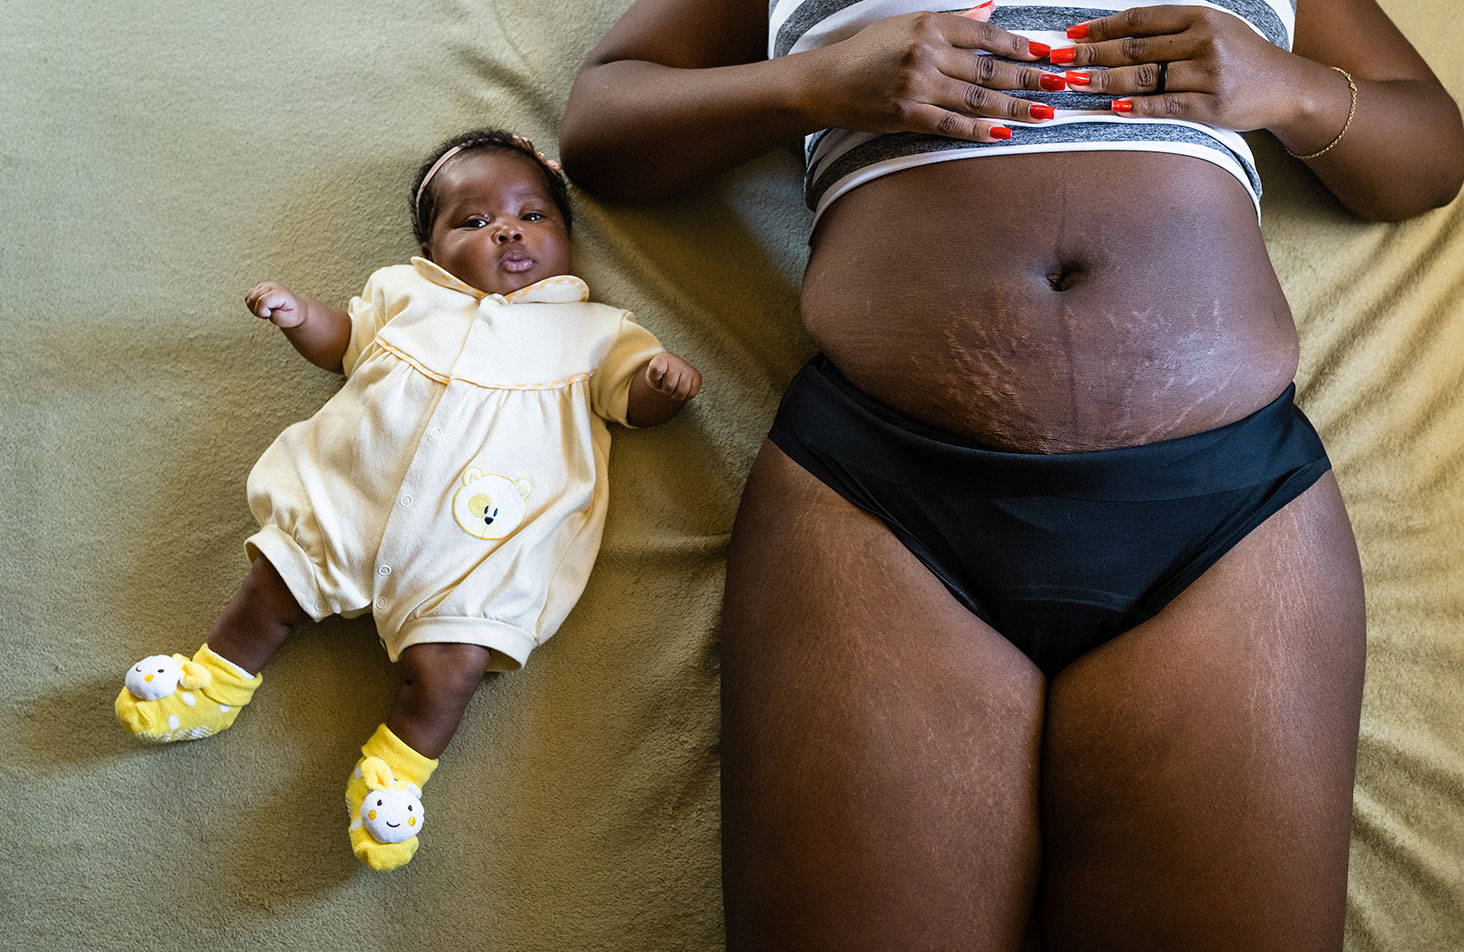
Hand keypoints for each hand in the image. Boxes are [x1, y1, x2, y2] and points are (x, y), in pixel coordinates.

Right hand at [244, 281, 306, 328]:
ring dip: (254, 309)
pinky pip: (247, 298)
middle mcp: (270, 286)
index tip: (269, 315)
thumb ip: (279, 318)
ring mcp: (263, 285)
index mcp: (279, 293)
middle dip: (258, 311)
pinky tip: (262, 308)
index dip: (262, 312)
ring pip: (248, 299)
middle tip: (269, 314)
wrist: (295, 308)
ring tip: (267, 311)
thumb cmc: (293, 314)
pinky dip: (252, 305)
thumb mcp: (290, 319)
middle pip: (253, 299)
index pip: (262, 301)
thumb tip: (269, 313)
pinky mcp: (258, 288)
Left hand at [644, 353, 701, 401]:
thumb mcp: (651, 377)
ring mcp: (687, 368)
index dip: (656, 375)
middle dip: (666, 390)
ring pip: (681, 392)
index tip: (657, 375)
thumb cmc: (660, 375)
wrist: (671, 369)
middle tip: (665, 385)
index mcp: (661, 359)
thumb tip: (669, 383)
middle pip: (669, 386)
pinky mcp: (697, 375)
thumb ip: (653, 377)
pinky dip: (686, 396)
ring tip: (674, 388)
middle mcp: (676, 361)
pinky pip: (692, 394)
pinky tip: (682, 388)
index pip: (657, 369)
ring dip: (676, 394)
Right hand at [801, 5, 1062, 140]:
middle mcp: (926, 52)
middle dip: (1029, 78)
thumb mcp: (906, 25)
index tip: (1045, 54)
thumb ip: (950, 22)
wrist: (825, 82)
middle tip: (1059, 85)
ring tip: (1043, 114)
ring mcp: (918, 85)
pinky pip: (951, 125)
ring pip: (977, 98)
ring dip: (1014, 108)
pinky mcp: (907, 114)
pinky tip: (1003, 135)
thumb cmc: (865, 54)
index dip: (1019, 45)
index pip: (986, 35)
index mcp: (929, 25)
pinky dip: (979, 131)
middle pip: (989, 68)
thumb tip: (990, 12)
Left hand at [1056, 5, 1318, 131]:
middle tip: (1059, 61)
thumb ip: (1171, 31)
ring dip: (1104, 82)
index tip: (1072, 34)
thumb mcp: (1211, 30)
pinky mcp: (1212, 106)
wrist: (1286, 86)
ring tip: (1074, 84)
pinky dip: (1136, 107)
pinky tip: (1111, 107)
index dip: (1103, 27)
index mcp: (1200, 16)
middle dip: (1092, 55)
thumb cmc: (1240, 57)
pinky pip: (1164, 106)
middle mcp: (1204, 41)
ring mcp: (1209, 74)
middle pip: (1135, 49)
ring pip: (1145, 78)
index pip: (1141, 19)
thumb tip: (1115, 38)